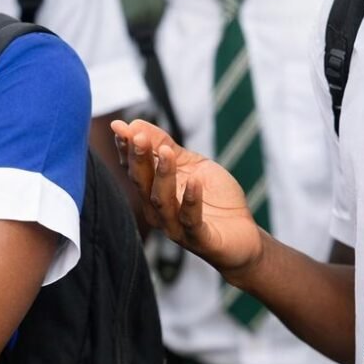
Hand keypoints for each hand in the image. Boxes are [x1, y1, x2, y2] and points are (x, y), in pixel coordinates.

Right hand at [111, 119, 263, 277]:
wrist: (244, 236)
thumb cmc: (216, 199)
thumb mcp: (192, 165)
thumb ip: (166, 147)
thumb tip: (136, 124)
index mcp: (153, 192)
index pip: (134, 169)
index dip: (126, 149)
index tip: (120, 127)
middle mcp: (158, 211)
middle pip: (142, 183)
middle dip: (139, 158)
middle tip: (138, 137)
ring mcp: (176, 227)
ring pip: (161, 200)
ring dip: (162, 175)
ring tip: (167, 153)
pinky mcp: (198, 239)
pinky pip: (191, 220)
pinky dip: (191, 200)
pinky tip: (193, 181)